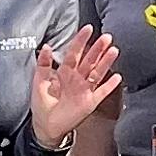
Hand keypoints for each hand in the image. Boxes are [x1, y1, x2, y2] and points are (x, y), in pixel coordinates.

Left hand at [28, 24, 119, 152]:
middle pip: (90, 60)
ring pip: (97, 72)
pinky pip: (102, 92)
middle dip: (98, 48)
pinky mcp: (90, 102)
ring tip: (114, 50)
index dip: (81, 41)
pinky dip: (109, 85)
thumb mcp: (39, 80)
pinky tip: (117, 77)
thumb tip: (46, 46)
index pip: (75, 53)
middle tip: (106, 37)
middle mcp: (77, 79)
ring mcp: (85, 90)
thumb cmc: (42, 104)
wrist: (46, 126)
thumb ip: (43, 63)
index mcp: (65, 72)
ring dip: (106, 62)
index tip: (87, 29)